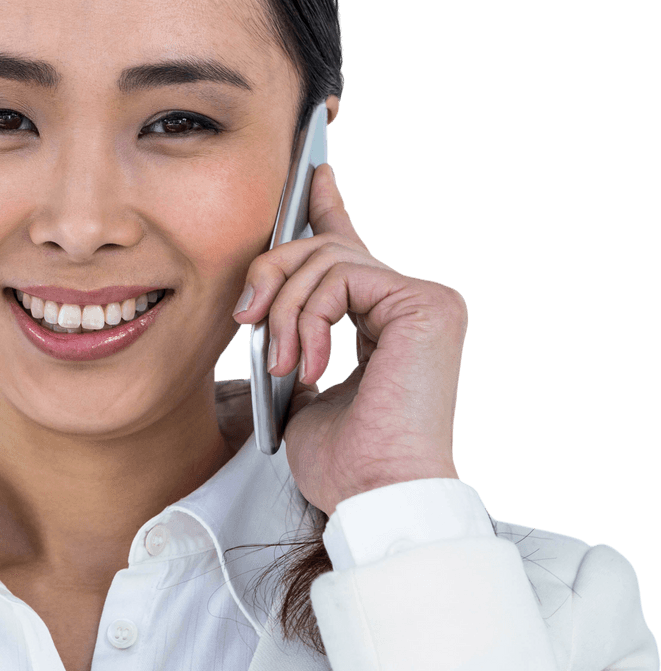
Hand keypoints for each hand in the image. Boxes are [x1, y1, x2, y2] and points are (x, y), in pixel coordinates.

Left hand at [233, 163, 467, 516]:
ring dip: (284, 310)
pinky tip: (311, 360)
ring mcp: (423, 301)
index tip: (314, 175)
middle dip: (272, 272)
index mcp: (382, 322)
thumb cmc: (341, 460)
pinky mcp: (425, 304)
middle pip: (324, 248)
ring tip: (284, 361)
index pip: (351, 251)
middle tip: (246, 316)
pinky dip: (308, 314)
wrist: (372, 494)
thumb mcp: (298, 384)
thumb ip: (293, 334)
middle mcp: (409, 304)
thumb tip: (262, 304)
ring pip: (326, 258)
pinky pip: (342, 275)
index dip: (329, 208)